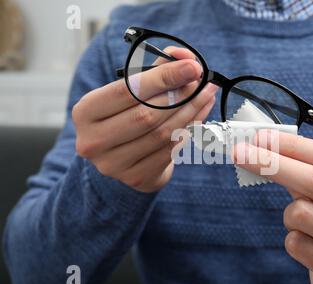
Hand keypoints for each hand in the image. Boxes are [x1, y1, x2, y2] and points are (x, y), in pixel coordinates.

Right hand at [73, 47, 216, 192]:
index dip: (163, 78)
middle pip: (146, 115)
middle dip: (180, 95)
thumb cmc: (125, 115)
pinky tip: (200, 114)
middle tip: (202, 81)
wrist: (121, 157)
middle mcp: (93, 141)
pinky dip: (190, 129)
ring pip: (162, 134)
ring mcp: (113, 164)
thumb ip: (154, 71)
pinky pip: (170, 150)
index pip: (127, 91)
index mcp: (85, 112)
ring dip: (191, 111)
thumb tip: (185, 57)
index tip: (192, 67)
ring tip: (206, 94)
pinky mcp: (136, 177)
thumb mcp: (129, 91)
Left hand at [233, 130, 312, 283]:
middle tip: (240, 152)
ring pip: (301, 213)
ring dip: (290, 215)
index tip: (261, 136)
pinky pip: (296, 243)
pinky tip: (311, 246)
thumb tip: (264, 147)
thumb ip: (309, 171)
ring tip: (305, 225)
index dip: (293, 145)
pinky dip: (293, 240)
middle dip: (272, 163)